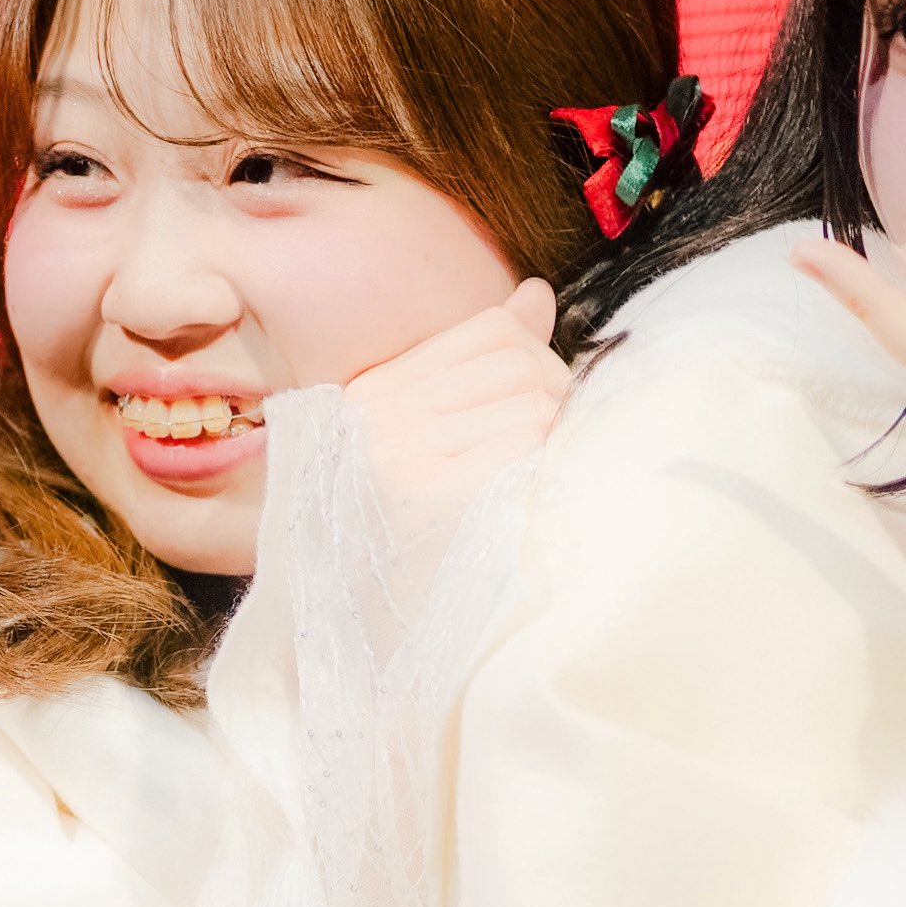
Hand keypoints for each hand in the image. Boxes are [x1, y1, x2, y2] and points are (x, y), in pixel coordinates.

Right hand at [334, 277, 570, 534]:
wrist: (354, 611)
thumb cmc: (402, 523)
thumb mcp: (421, 432)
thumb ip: (478, 361)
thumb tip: (537, 294)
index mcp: (376, 392)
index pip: (488, 329)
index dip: (532, 354)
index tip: (530, 399)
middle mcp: (383, 414)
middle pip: (517, 362)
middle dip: (551, 395)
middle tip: (542, 441)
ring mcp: (405, 452)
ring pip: (531, 402)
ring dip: (549, 436)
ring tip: (525, 469)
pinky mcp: (434, 493)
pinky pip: (523, 444)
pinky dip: (539, 463)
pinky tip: (518, 490)